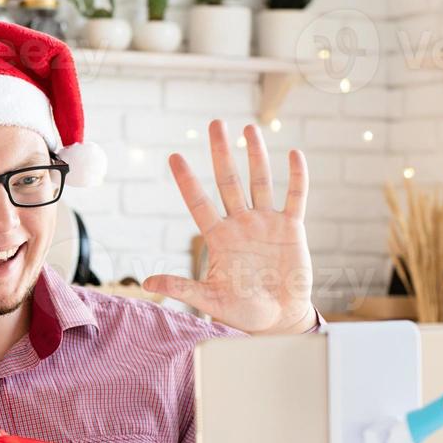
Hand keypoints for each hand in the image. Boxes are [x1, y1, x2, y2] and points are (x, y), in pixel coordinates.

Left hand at [143, 120, 315, 334]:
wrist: (278, 318)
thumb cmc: (243, 311)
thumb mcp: (210, 300)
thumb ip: (182, 288)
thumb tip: (146, 284)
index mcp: (219, 238)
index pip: (199, 203)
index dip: (187, 181)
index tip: (174, 156)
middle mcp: (240, 223)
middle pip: (229, 181)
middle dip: (222, 153)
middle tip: (215, 123)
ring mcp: (266, 222)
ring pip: (260, 181)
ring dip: (256, 155)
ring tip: (249, 128)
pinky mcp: (292, 227)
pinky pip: (295, 197)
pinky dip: (297, 177)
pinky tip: (295, 154)